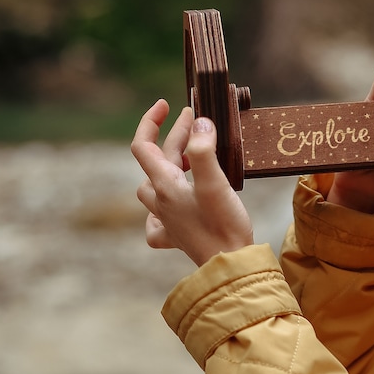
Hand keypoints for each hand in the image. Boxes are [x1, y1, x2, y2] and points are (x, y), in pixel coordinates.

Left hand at [131, 99, 252, 265]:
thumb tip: (200, 124)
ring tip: (187, 160)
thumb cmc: (224, 226)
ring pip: (154, 188)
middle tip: (198, 121)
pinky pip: (157, 221)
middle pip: (158, 162)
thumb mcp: (216, 183)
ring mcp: (167, 221)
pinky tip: (169, 210)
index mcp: (164, 186)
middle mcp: (160, 203)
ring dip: (168, 168)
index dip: (151, 121)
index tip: (169, 105)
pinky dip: (160, 210)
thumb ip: (203, 151)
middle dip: (177, 138)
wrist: (230, 268)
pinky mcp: (178, 237)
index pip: (143, 145)